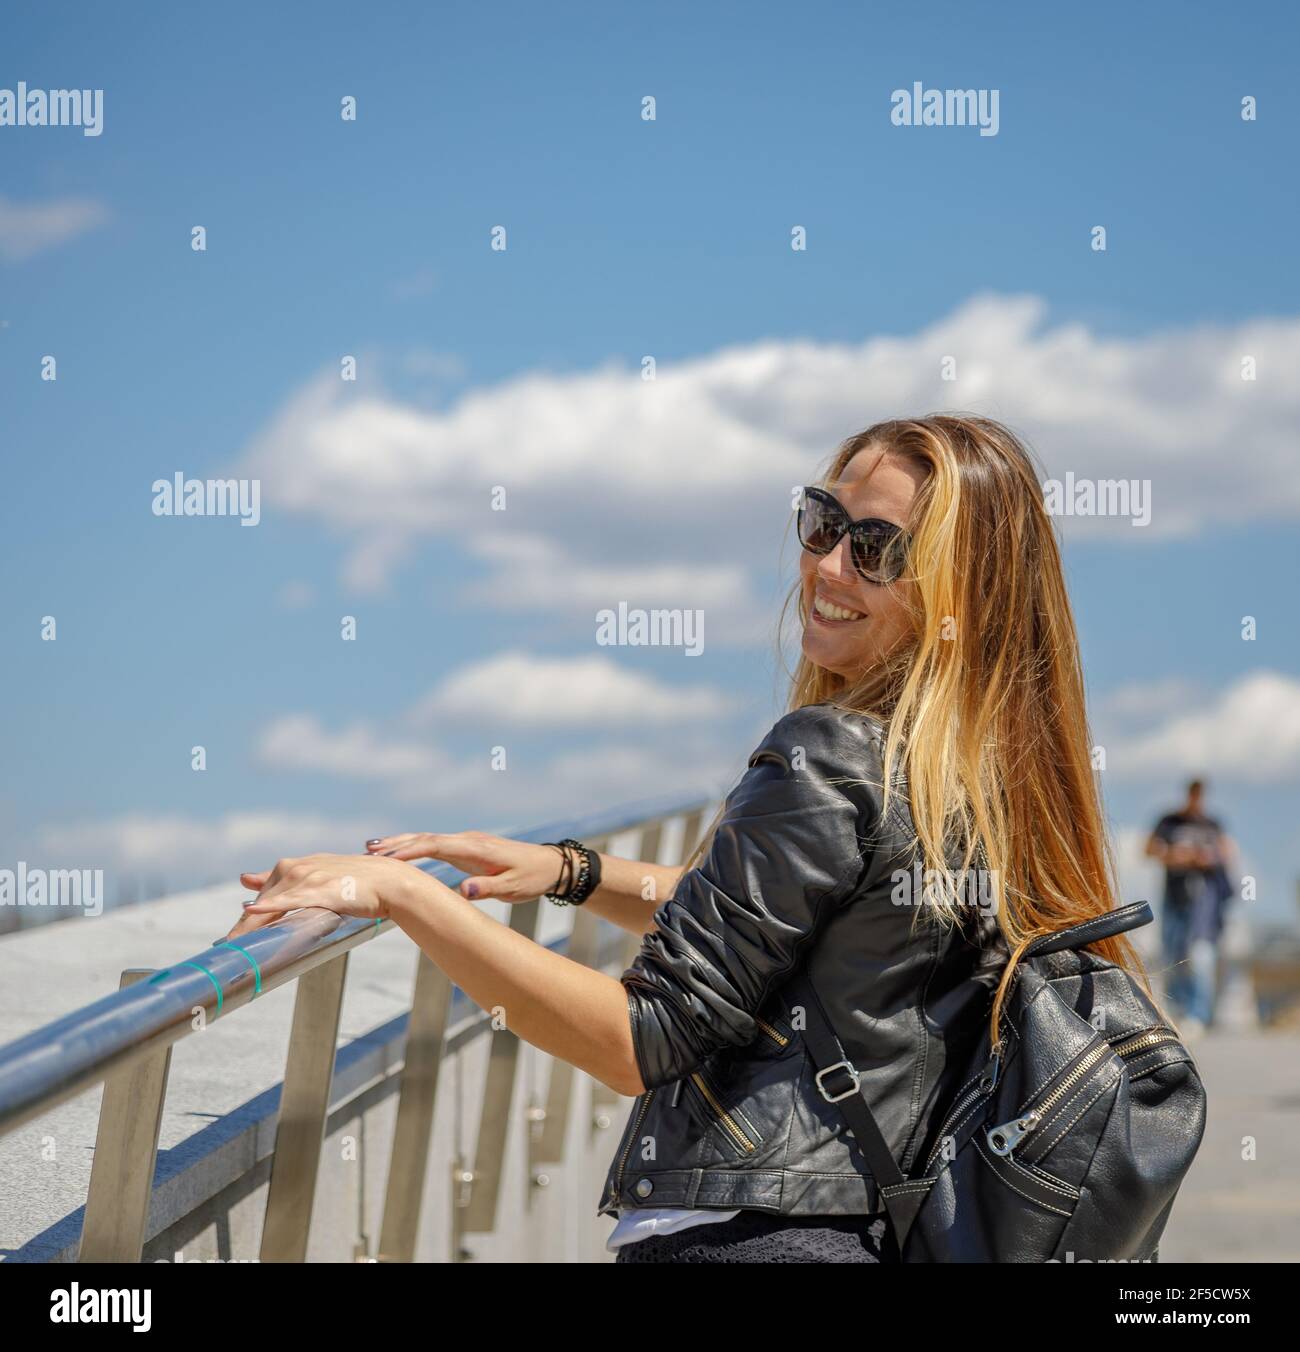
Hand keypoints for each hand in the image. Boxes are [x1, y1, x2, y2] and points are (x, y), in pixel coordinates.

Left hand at [222, 853, 417, 939]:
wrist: (391, 881)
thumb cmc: (362, 883)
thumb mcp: (323, 875)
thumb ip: (292, 880)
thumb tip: (252, 880)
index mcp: (299, 865)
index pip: (265, 893)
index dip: (249, 916)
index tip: (231, 937)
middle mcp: (299, 867)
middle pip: (263, 901)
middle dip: (244, 927)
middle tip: (226, 948)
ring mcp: (308, 877)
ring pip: (271, 905)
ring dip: (249, 927)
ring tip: (231, 946)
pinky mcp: (320, 889)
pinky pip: (289, 900)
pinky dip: (269, 906)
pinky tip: (252, 911)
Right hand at [365, 830, 567, 902]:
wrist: (549, 865)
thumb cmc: (531, 878)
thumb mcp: (513, 888)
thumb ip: (489, 890)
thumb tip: (463, 891)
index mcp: (476, 849)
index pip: (436, 845)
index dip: (410, 851)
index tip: (386, 858)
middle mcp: (468, 840)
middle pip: (426, 838)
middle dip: (397, 843)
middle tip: (368, 849)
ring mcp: (467, 842)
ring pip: (428, 839)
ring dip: (402, 843)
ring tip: (373, 849)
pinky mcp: (467, 848)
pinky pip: (435, 845)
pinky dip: (415, 847)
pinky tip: (400, 853)